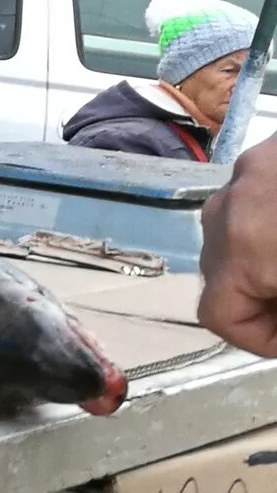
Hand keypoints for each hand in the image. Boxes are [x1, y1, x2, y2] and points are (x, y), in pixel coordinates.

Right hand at [198, 140, 276, 355]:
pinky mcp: (267, 151)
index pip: (220, 316)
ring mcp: (249, 171)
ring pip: (238, 234)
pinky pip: (257, 199)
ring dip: (264, 260)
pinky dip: (272, 224)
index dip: (258, 340)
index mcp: (241, 246)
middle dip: (261, 299)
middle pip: (224, 273)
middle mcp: (228, 207)